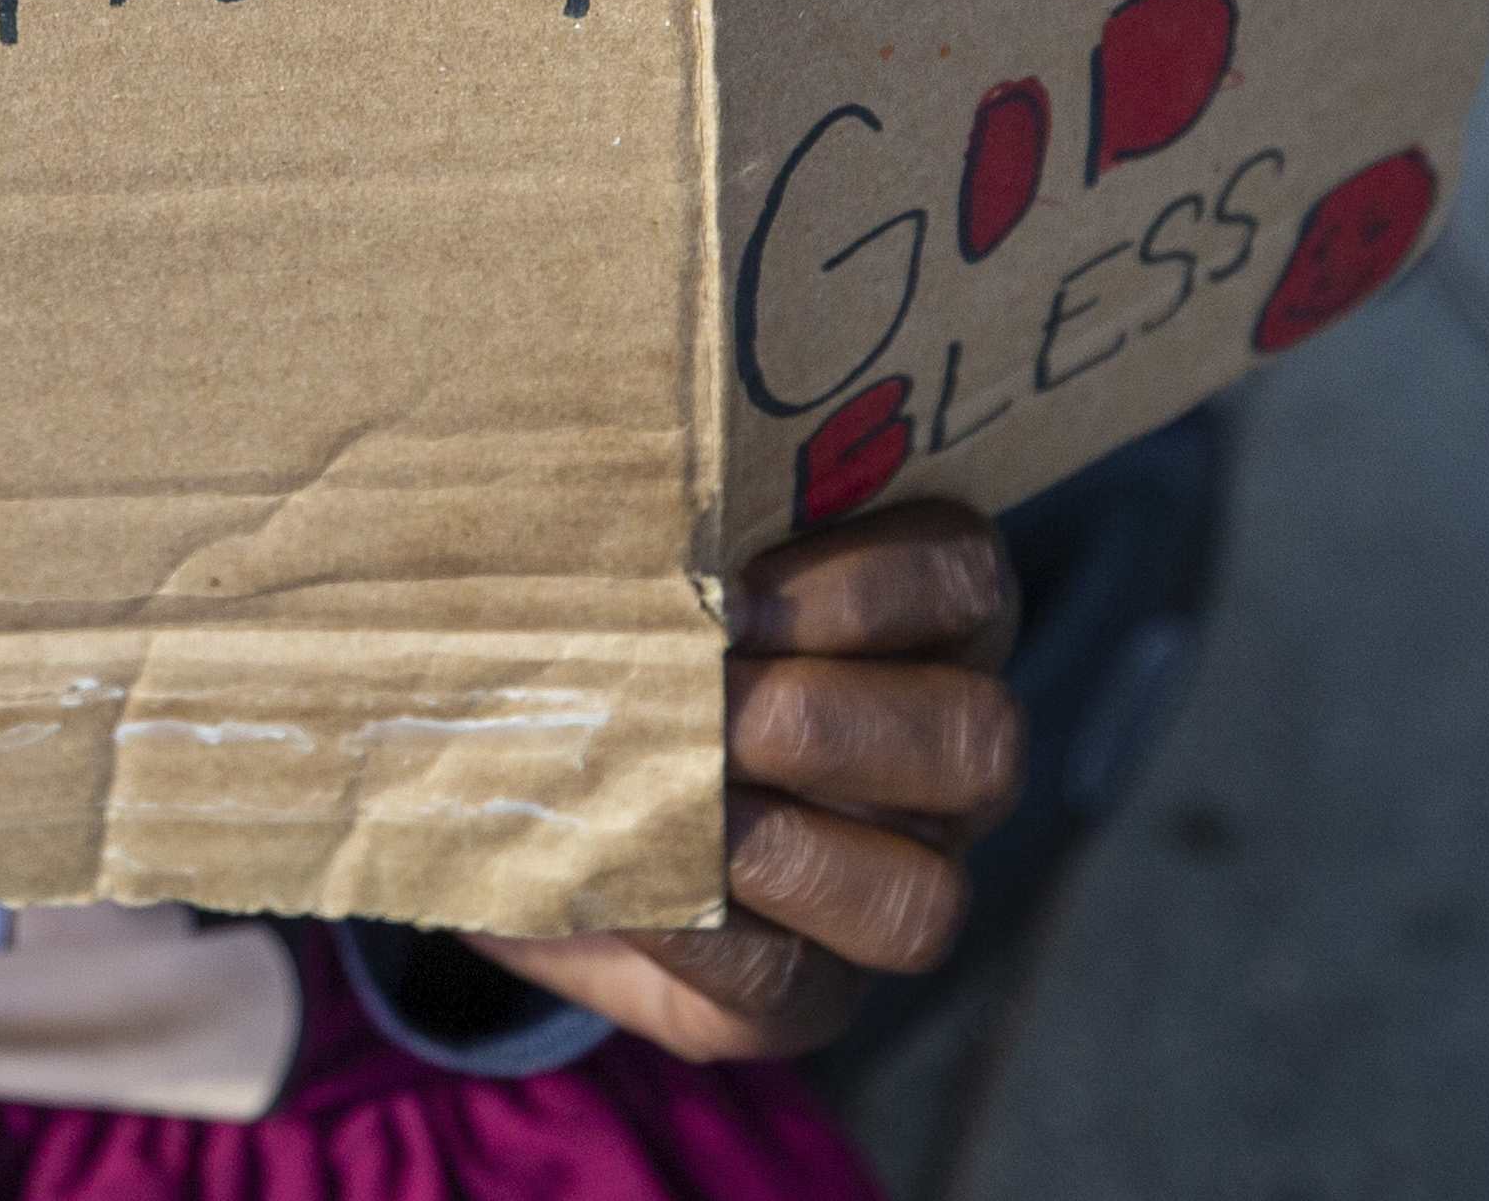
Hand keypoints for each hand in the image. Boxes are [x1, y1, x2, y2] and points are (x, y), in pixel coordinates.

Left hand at [467, 502, 1022, 1058]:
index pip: (964, 575)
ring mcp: (888, 886)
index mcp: (917, 623)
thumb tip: (577, 497)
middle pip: (976, 739)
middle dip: (825, 720)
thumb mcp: (612, 563)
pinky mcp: (807, 992)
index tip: (733, 589)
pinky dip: (701, 929)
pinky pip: (797, 982)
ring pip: (924, 897)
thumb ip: (630, 527)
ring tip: (668, 798)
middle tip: (700, 702)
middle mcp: (933, 762)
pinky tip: (621, 872)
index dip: (868, 582)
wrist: (512, 792)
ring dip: (785, 848)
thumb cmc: (587, 638)